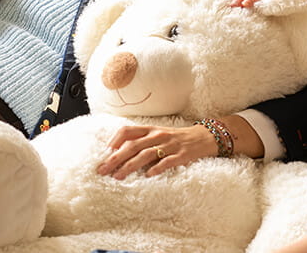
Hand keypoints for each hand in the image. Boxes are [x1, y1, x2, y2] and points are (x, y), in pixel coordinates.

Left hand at [95, 124, 216, 179]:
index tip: (104, 153)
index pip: (127, 131)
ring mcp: (170, 145)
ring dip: (131, 166)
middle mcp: (158, 135)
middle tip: (103, 170)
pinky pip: (168, 161)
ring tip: (119, 176)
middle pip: (133, 145)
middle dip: (116, 158)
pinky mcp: (182, 155)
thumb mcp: (157, 134)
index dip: (114, 141)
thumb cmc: (175, 138)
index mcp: (150, 129)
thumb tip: (117, 152)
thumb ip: (141, 140)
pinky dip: (157, 168)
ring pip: (147, 154)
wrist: (204, 137)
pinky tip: (148, 175)